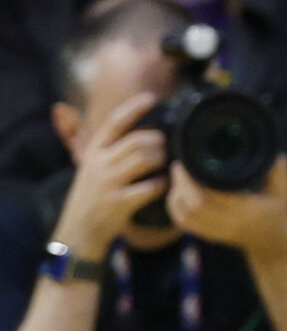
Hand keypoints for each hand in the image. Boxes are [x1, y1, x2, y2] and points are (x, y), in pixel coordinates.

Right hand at [55, 94, 170, 258]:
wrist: (78, 232)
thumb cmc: (90, 196)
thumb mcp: (88, 165)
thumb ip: (98, 143)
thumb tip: (99, 116)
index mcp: (93, 152)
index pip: (115, 122)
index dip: (134, 107)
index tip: (152, 98)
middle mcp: (99, 164)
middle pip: (138, 140)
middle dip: (157, 140)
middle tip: (165, 146)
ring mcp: (108, 184)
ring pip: (145, 159)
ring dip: (161, 159)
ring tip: (164, 163)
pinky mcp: (119, 203)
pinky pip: (150, 187)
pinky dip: (161, 183)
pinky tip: (163, 184)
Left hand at [168, 153, 286, 265]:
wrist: (271, 242)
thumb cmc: (276, 212)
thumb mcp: (283, 192)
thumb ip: (280, 173)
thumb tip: (278, 155)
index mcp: (246, 212)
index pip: (213, 197)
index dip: (194, 180)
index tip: (188, 163)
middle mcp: (229, 224)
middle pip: (194, 207)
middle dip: (181, 185)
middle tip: (178, 167)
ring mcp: (217, 232)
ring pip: (186, 217)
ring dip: (176, 197)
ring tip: (176, 179)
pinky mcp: (209, 235)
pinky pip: (185, 224)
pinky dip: (175, 209)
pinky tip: (176, 195)